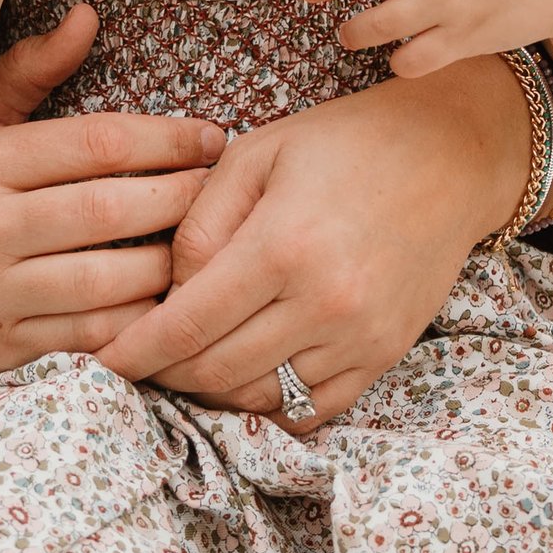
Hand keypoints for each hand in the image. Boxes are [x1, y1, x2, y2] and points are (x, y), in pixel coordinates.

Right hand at [0, 59, 227, 382]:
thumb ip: (28, 72)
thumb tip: (88, 18)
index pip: (94, 143)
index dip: (165, 138)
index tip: (210, 137)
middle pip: (111, 208)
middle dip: (182, 195)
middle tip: (225, 185)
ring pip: (113, 278)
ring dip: (173, 260)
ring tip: (208, 240)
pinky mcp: (5, 347)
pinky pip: (97, 333)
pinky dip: (143, 316)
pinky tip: (171, 295)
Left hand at [96, 60, 532, 423]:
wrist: (451, 155)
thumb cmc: (345, 143)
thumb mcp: (257, 153)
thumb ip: (201, 222)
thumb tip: (168, 290)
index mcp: (282, 246)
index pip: (187, 325)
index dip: (135, 352)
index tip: (101, 361)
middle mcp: (325, 302)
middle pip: (217, 371)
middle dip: (165, 372)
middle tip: (139, 356)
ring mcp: (361, 336)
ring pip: (260, 397)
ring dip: (213, 389)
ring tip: (188, 361)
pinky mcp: (386, 354)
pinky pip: (312, 409)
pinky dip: (269, 402)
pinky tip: (247, 372)